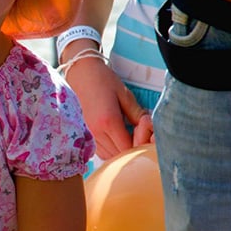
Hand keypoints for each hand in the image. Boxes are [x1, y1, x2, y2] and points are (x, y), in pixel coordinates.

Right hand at [62, 44, 151, 159]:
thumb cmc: (104, 81)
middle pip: (119, 155)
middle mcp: (97, 131)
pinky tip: (117, 139)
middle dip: (132, 150)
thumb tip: (149, 128)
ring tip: (128, 137)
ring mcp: (89, 134)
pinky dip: (111, 150)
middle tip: (139, 136)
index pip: (128, 148)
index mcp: (109, 121)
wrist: (81, 74)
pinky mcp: (86, 134)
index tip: (145, 134)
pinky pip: (101, 151)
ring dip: (121, 152)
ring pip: (109, 156)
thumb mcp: (125, 95)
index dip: (140, 146)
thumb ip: (137, 114)